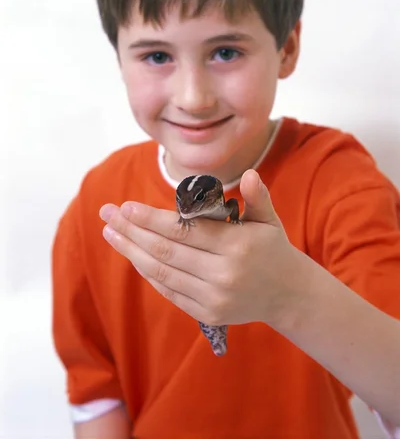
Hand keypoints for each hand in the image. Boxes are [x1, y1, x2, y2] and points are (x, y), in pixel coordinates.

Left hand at [99, 169, 300, 327]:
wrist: (288, 294)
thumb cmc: (272, 249)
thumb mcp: (269, 219)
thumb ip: (258, 196)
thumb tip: (249, 174)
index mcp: (238, 245)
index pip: (184, 230)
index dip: (152, 219)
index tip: (125, 207)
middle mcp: (224, 274)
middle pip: (166, 251)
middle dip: (132, 231)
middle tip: (107, 215)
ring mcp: (214, 297)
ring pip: (162, 272)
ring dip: (131, 252)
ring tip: (110, 233)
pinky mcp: (208, 313)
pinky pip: (169, 291)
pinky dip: (148, 272)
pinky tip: (132, 255)